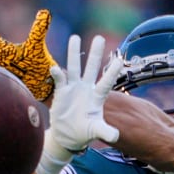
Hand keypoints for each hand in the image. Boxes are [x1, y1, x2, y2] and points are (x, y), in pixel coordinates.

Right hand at [36, 34, 122, 173]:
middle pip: (91, 68)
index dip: (112, 72)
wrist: (68, 135)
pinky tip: (54, 68)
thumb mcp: (96, 131)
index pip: (106, 82)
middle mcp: (86, 88)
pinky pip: (60, 79)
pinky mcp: (61, 92)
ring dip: (74, 54)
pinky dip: (57, 74)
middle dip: (95, 54)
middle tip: (99, 37)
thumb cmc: (85, 132)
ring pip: (74, 67)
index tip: (119, 60)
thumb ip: (105, 132)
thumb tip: (115, 136)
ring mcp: (73, 88)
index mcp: (97, 97)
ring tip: (75, 37)